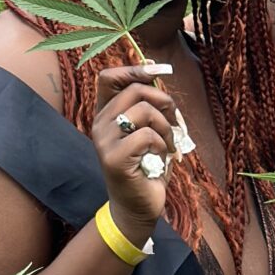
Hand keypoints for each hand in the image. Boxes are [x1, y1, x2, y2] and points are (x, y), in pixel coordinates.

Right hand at [92, 64, 179, 237]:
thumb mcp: (148, 128)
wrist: (139, 206)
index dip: (135, 68)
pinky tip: (162, 158)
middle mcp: (99, 124)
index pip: (108, 77)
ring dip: (166, 126)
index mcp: (105, 114)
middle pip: (135, 90)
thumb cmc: (148, 165)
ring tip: (169, 143)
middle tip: (176, 121)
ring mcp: (103, 141)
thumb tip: (156, 69)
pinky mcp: (114, 158)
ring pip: (143, 110)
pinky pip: (147, 135)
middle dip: (164, 101)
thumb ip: (147, 103)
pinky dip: (163, 144)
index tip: (160, 70)